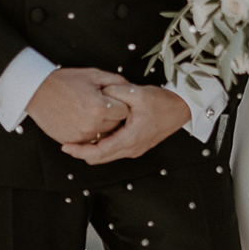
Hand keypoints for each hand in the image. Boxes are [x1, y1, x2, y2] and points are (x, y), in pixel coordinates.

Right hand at [27, 67, 130, 145]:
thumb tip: (130, 89)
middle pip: (116, 124)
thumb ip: (117, 82)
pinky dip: (89, 131)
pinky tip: (81, 119)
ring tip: (90, 111)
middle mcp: (91, 125)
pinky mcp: (70, 141)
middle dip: (113, 115)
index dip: (120, 103)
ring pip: (104, 134)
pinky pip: (89, 139)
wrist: (36, 92)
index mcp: (100, 108)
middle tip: (101, 104)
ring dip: (102, 125)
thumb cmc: (65, 81)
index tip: (112, 98)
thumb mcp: (94, 75)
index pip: (125, 111)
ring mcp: (80, 135)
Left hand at [60, 83, 192, 164]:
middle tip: (67, 143)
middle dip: (82, 153)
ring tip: (80, 137)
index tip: (65, 146)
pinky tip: (97, 133)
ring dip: (92, 150)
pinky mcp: (137, 145)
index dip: (79, 151)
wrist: (183, 108)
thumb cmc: (163, 102)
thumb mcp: (137, 93)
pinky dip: (102, 146)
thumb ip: (115, 91)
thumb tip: (98, 91)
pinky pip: (115, 150)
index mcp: (130, 139)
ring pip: (107, 156)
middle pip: (99, 159)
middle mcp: (131, 149)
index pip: (98, 153)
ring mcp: (135, 149)